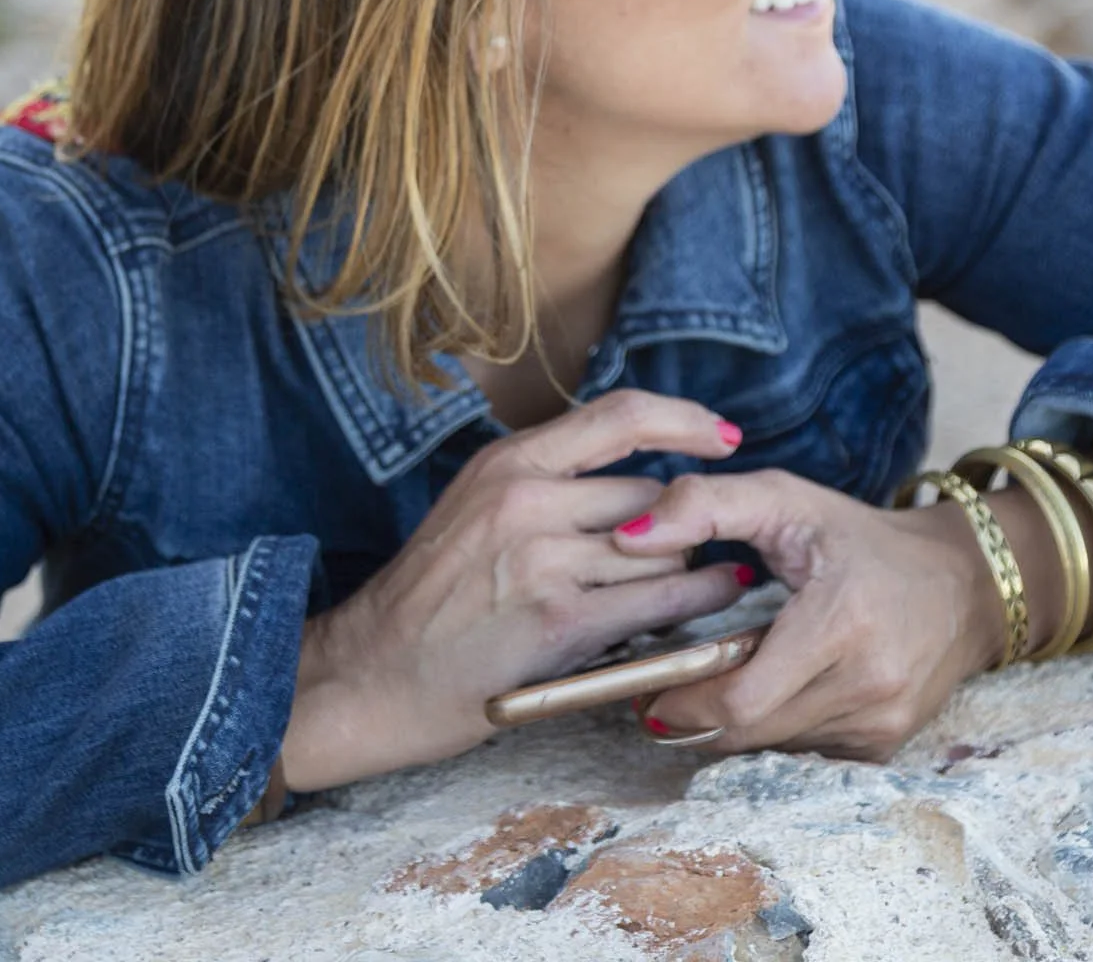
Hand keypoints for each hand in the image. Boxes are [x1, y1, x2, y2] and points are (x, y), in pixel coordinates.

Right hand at [278, 391, 749, 789]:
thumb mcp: (474, 511)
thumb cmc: (425, 603)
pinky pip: (662, 601)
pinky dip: (698, 602)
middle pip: (653, 496)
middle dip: (679, 529)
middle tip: (683, 559)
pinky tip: (713, 605)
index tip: (725, 436)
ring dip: (685, 571)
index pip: (620, 415)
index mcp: (507, 462)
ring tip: (686, 592)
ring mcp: (542, 560)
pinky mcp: (557, 622)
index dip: (685, 419)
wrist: (367, 676)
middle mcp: (525, 499)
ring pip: (665, 548)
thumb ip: (545, 486)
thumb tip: (637, 487)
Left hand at [610, 468, 1005, 760]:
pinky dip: (776, 731)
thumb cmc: (860, 538)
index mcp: (842, 621)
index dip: (685, 704)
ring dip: (737, 724)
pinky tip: (775, 694)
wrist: (962, 581)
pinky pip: (804, 756)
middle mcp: (869, 682)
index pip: (742, 698)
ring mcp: (883, 722)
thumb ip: (703, 504)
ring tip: (724, 680)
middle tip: (664, 695)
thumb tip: (629, 537)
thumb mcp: (785, 498)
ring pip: (772, 748)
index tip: (649, 692)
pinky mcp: (886, 745)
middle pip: (750, 732)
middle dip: (697, 718)